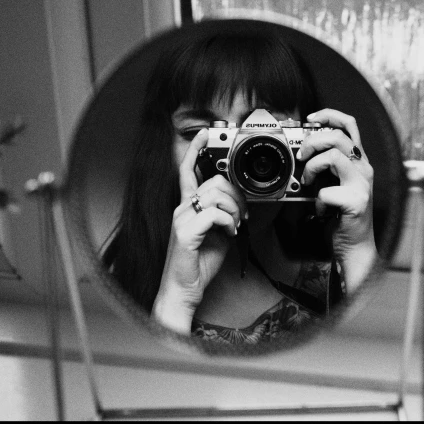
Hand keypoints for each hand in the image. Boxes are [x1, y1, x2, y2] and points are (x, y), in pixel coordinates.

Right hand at [152, 129, 247, 332]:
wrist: (184, 290)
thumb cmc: (198, 263)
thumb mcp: (217, 233)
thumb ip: (223, 214)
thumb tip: (238, 205)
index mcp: (187, 206)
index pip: (188, 170)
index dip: (195, 150)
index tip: (205, 134)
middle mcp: (181, 208)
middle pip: (214, 181)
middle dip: (236, 195)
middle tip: (241, 214)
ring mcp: (181, 219)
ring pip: (216, 195)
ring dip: (235, 210)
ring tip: (235, 226)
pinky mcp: (185, 232)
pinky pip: (215, 213)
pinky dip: (229, 222)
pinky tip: (230, 233)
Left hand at [298, 109, 376, 293]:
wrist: (355, 246)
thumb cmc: (341, 215)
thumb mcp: (333, 182)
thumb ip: (324, 165)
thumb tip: (302, 149)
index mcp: (358, 161)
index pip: (350, 125)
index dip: (330, 115)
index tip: (310, 118)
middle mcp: (364, 168)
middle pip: (339, 136)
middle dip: (313, 141)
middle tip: (302, 155)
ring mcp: (362, 185)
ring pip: (334, 156)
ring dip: (313, 167)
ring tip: (308, 181)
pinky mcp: (356, 202)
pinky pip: (326, 191)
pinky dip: (316, 201)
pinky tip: (321, 211)